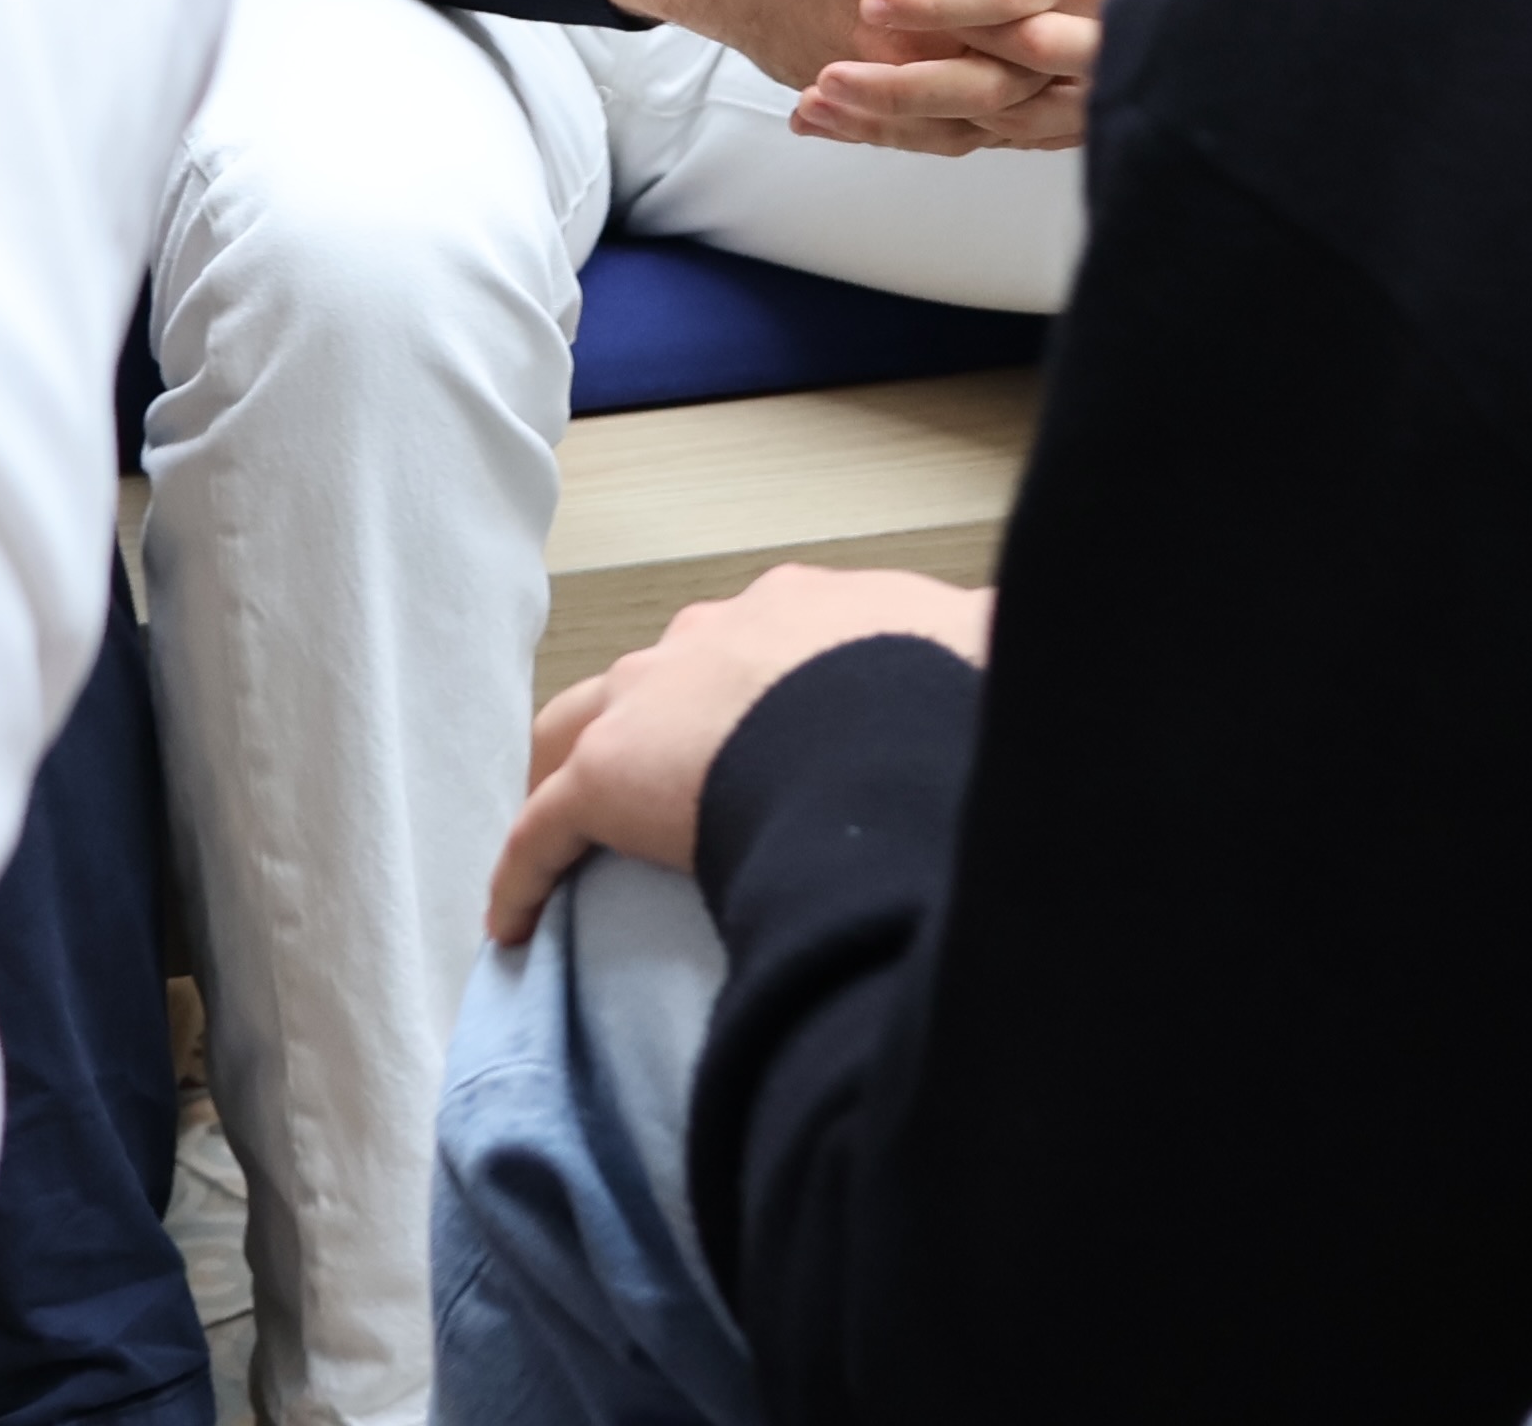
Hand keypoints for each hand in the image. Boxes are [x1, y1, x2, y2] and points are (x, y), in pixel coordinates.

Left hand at [486, 563, 993, 944]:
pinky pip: (539, 831)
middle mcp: (711, 634)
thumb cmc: (926, 689)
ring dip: (564, 775)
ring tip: (567, 832)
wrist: (862, 729)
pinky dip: (521, 875)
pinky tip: (515, 923)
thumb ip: (986, 641)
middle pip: (653, 673)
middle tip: (658, 781)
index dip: (739, 686)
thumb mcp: (980, 644)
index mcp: (797, 608)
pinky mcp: (600, 777)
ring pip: (572, 729)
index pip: (749, 639)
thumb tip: (1016, 639)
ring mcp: (648, 698)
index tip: (745, 728)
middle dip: (647, 718)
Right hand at [608, 0, 1166, 113]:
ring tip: (1111, 68)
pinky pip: (952, 124)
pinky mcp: (867, 91)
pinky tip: (1045, 108)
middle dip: (1100, 13)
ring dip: (1063, 80)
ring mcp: (889, 50)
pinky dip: (1005, 124)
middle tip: (1144, 7)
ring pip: (1003, 84)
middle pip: (1035, 13)